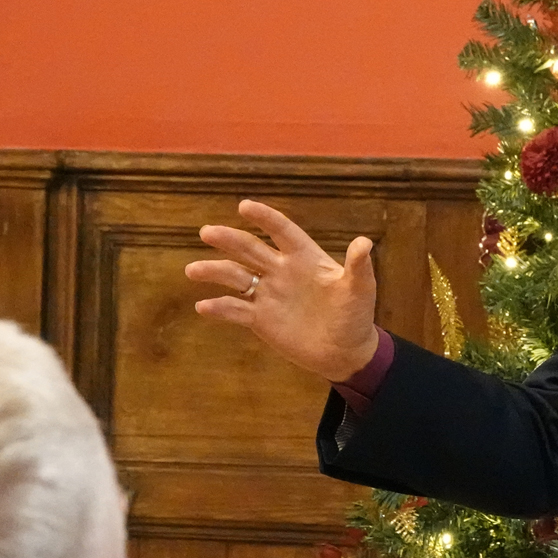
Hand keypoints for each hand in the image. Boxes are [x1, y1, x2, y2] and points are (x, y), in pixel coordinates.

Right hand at [185, 199, 379, 382]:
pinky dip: (219, 308)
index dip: (266, 219)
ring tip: (193, 270)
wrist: (345, 351)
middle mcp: (282, 271)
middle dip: (230, 240)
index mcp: (305, 258)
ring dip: (215, 272)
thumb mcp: (360, 289)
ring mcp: (269, 294)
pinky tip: (203, 306)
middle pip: (251, 250)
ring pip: (236, 277)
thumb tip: (364, 242)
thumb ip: (358, 267)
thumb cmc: (356, 315)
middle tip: (207, 232)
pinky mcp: (260, 319)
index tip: (245, 206)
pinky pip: (235, 310)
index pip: (282, 232)